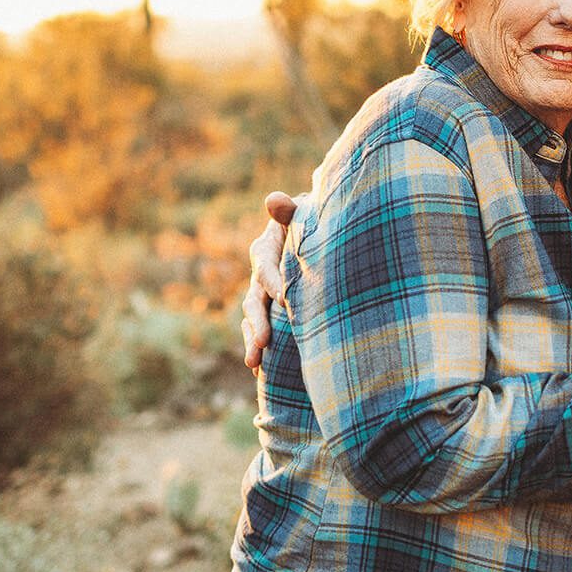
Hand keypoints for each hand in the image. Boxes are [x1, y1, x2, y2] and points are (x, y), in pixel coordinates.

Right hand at [240, 191, 297, 369]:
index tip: (285, 298)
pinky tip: (261, 372)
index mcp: (265, 250)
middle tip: (262, 344)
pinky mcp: (271, 312)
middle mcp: (260, 275)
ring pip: (253, 320)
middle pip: (254, 299)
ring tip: (255, 364)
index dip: (272, 281)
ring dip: (253, 341)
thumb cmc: (313, 222)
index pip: (266, 266)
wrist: (319, 236)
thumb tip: (273, 200)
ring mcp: (263, 296)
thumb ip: (289, 210)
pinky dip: (261, 349)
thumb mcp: (302, 213)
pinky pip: (261, 331)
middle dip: (257, 323)